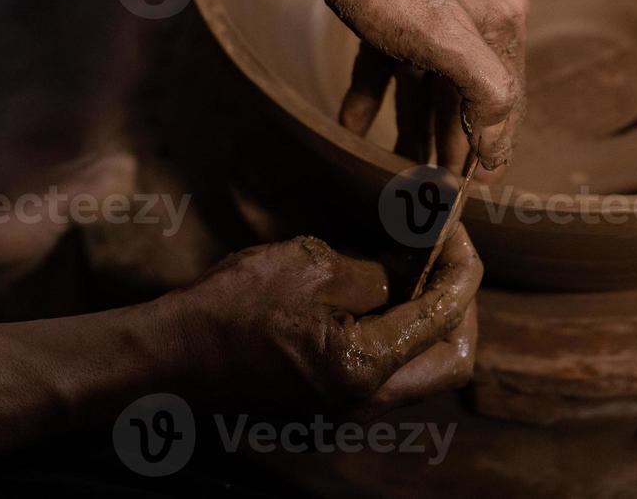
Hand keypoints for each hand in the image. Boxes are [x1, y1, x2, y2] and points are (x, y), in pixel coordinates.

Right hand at [157, 228, 480, 412]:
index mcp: (367, 369)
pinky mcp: (333, 401)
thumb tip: (413, 266)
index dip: (461, 267)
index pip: (445, 317)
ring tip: (419, 268)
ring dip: (433, 320)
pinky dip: (401, 333)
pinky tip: (385, 293)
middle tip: (448, 259)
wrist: (175, 355)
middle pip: (452, 361)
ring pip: (424, 370)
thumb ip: (377, 273)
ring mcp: (351, 409)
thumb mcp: (313, 268)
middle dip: (460, 306)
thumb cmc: (236, 307)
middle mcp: (368, 402)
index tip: (455, 229)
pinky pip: (391, 371)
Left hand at [293, 0, 528, 172]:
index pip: (504, 97)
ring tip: (395, 164)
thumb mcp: (444, 37)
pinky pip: (389, 59)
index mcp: (501, 16)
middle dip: (447, 139)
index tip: (475, 187)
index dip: (490, 145)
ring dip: (411, 123)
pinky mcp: (393, 1)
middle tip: (431, 186)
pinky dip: (374, 92)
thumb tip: (500, 140)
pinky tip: (353, 122)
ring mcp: (434, 2)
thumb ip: (486, 90)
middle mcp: (477, 6)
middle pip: (464, 90)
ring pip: (426, 78)